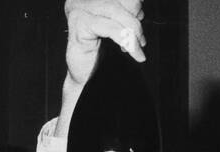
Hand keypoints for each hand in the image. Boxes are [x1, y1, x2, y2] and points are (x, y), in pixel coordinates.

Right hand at [59, 0, 145, 134]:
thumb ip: (126, 10)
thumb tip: (140, 1)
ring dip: (133, 33)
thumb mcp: (117, 24)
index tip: (140, 21)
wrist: (86, 75)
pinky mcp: (80, 24)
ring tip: (137, 48)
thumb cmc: (100, 50)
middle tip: (140, 38)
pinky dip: (127, 41)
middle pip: (121, 0)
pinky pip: (112, 28)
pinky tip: (134, 53)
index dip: (135, 6)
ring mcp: (79, 9)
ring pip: (118, 13)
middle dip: (135, 20)